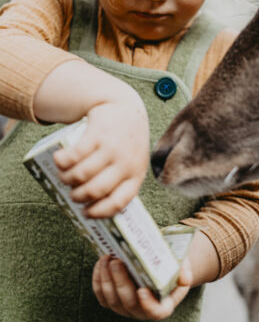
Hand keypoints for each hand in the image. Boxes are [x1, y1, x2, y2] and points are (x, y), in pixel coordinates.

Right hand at [34, 60, 149, 216]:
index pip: (118, 202)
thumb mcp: (133, 162)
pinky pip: (74, 154)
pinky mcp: (97, 133)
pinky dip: (62, 161)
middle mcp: (125, 162)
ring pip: (82, 174)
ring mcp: (112, 147)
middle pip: (95, 190)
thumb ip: (121, 181)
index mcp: (136, 174)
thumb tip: (92, 206)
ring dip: (67, 179)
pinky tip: (59, 160)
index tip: (86, 213)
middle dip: (78, 196)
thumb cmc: (127, 142)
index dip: (99, 212)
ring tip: (64, 176)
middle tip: (72, 193)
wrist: (126, 108)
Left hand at [92, 255, 191, 319]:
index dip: (148, 304)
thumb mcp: (182, 268)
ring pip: (111, 299)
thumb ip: (184, 271)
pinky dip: (98, 280)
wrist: (157, 268)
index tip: (142, 290)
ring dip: (106, 278)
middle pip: (128, 302)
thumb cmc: (170, 268)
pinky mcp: (112, 301)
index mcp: (162, 305)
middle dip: (120, 281)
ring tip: (107, 258)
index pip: (155, 312)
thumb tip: (184, 277)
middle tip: (117, 261)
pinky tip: (101, 263)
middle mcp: (142, 311)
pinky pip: (101, 295)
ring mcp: (125, 308)